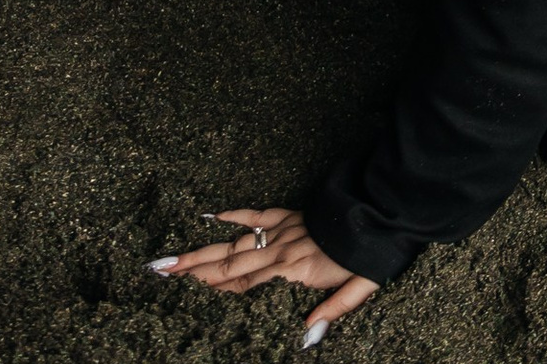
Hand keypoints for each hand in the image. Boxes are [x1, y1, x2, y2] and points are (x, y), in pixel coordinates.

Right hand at [150, 207, 376, 345]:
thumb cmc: (374, 252)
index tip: (180, 293)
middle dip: (193, 271)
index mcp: (294, 271)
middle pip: (230, 264)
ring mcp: (287, 230)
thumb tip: (307, 338)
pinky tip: (213, 216)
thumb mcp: (362, 287)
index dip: (212, 290)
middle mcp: (283, 250)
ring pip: (237, 243)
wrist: (389, 208)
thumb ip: (334, 310)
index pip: (243, 286)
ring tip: (172, 257)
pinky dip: (237, 215)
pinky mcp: (295, 214)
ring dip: (203, 250)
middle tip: (157, 272)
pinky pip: (261, 215)